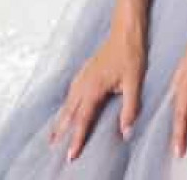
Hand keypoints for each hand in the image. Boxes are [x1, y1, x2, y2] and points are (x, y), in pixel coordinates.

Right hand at [49, 22, 146, 162]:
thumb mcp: (135, 83)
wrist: (126, 32)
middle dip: (61, 129)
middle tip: (52, 146)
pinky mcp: (86, 70)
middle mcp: (85, 82)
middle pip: (69, 111)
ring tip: (54, 132)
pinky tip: (68, 106)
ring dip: (61, 117)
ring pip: (68, 100)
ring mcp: (84, 74)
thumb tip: (125, 132)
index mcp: (94, 87)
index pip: (83, 118)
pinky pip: (72, 90)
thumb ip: (130, 109)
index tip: (71, 154)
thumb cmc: (131, 55)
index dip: (77, 138)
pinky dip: (67, 102)